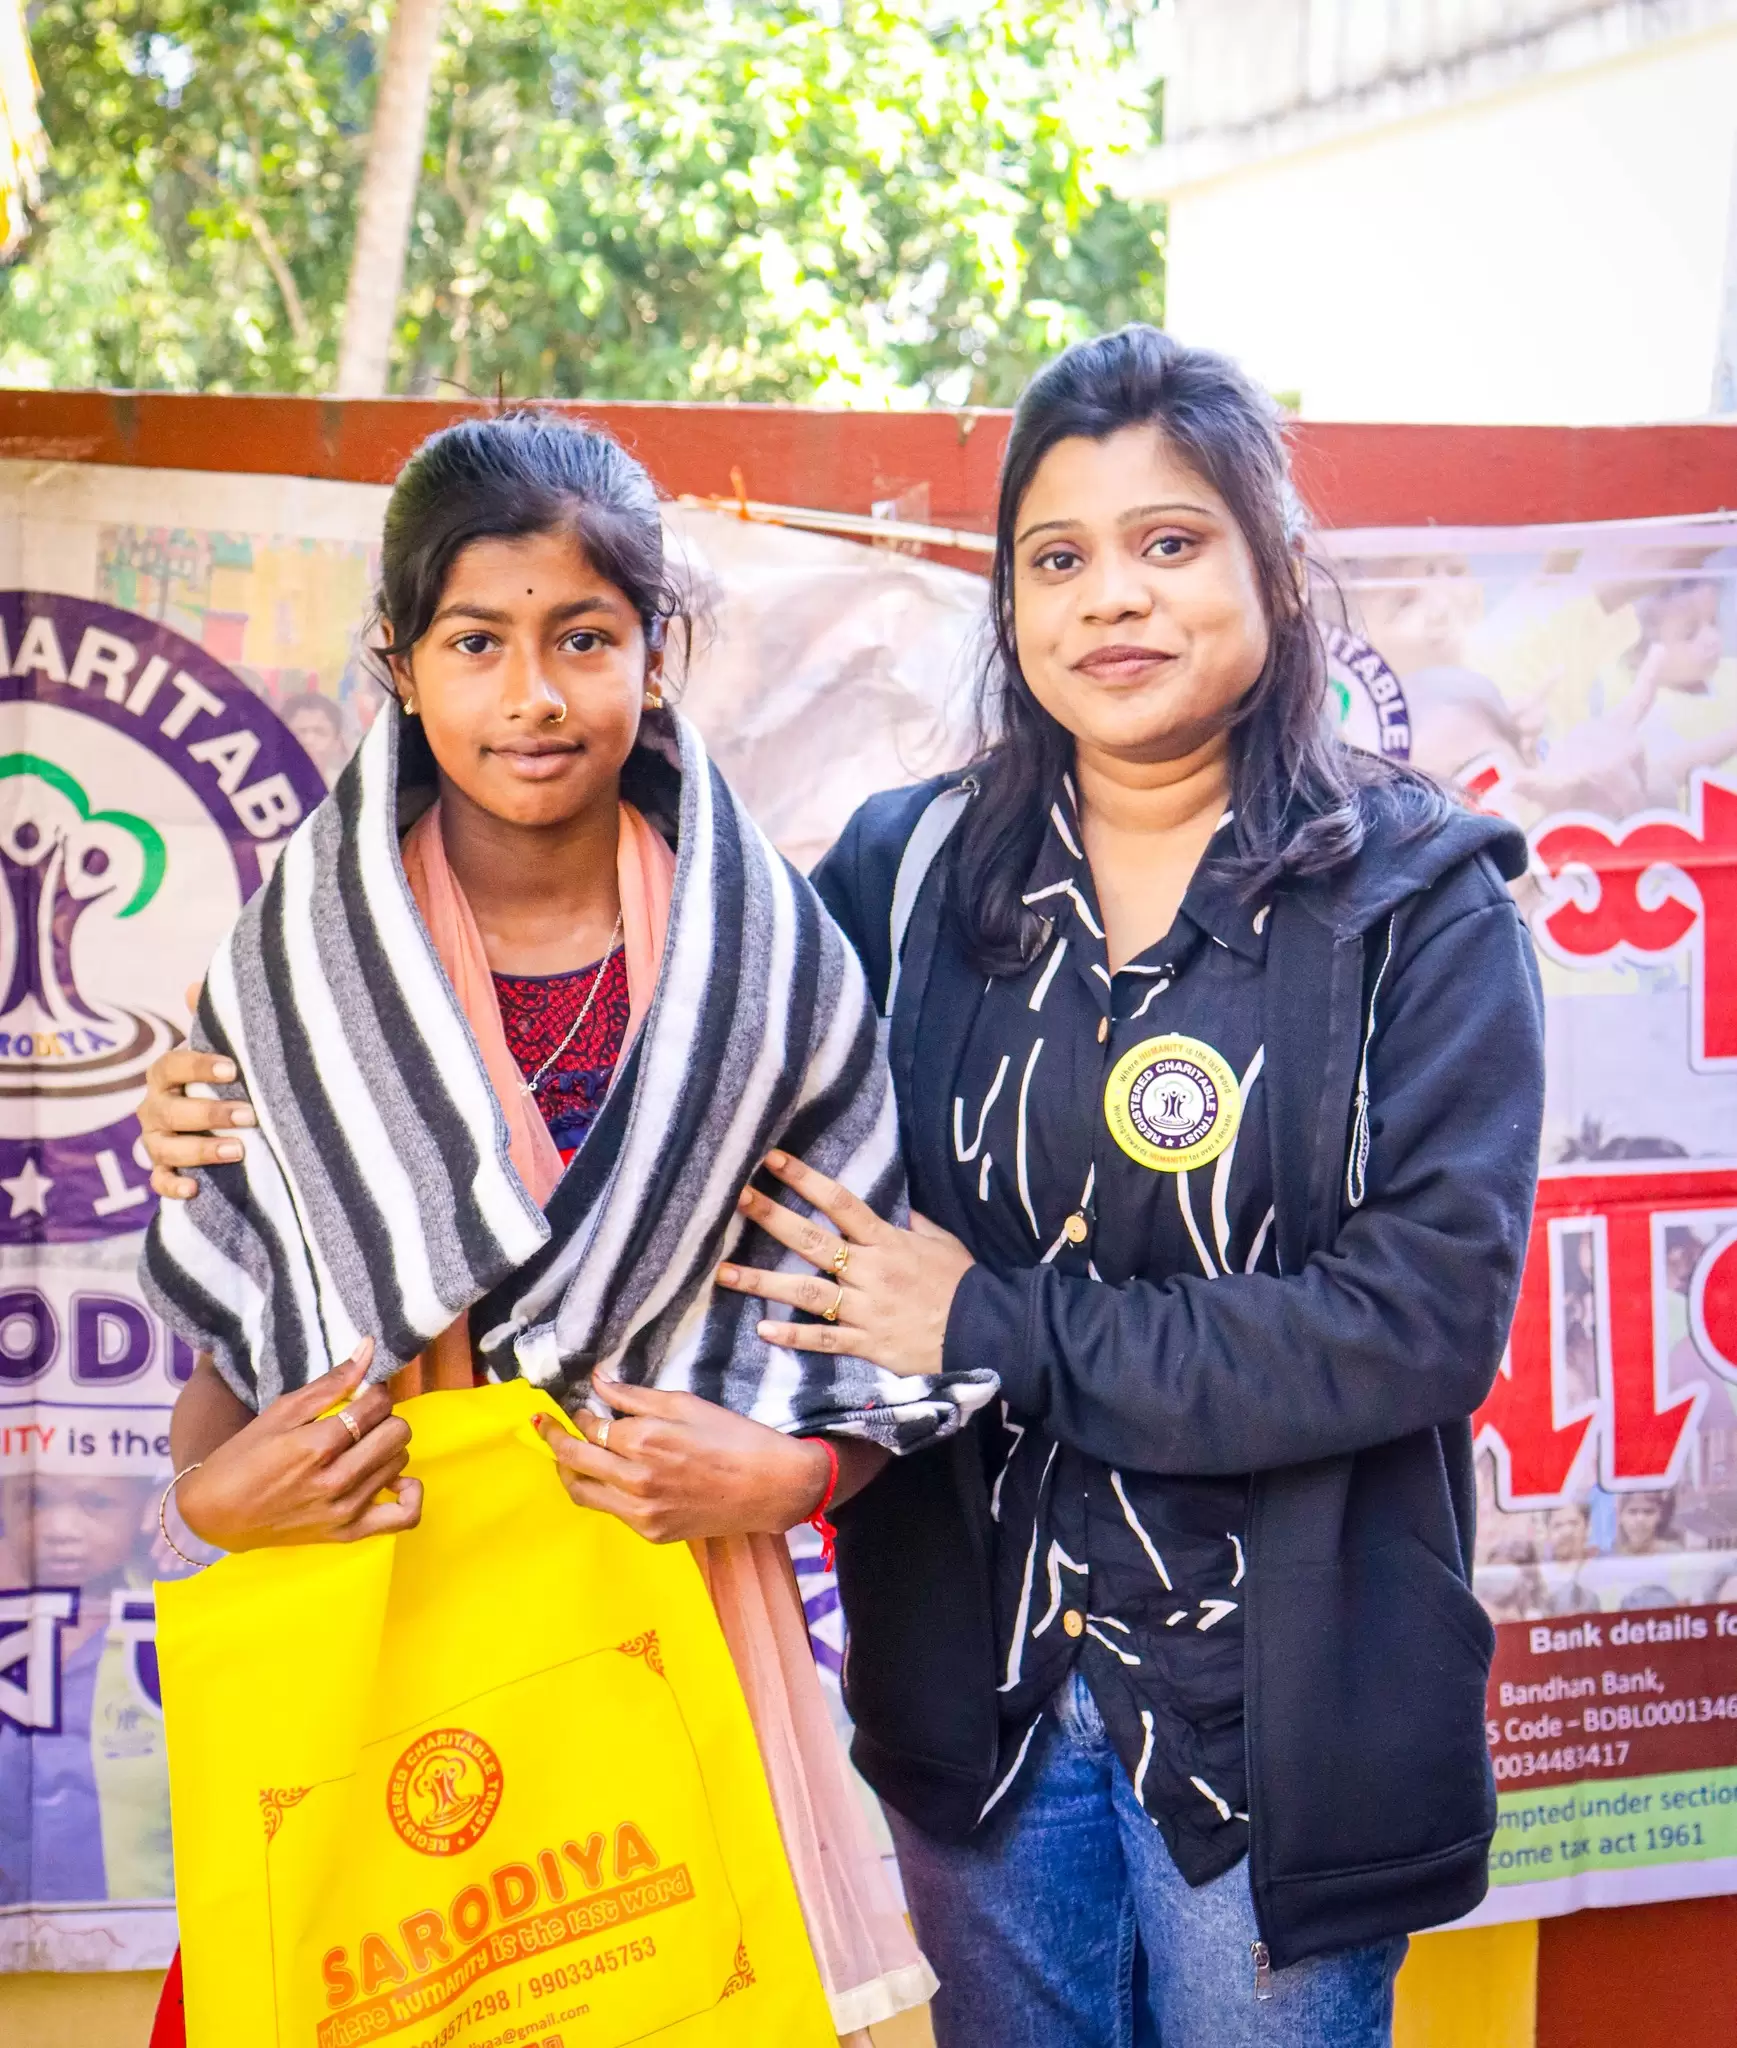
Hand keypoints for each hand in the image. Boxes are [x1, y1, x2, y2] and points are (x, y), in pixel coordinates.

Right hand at [140, 983, 257, 1199]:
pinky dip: (174, 1186)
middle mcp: (155, 1108)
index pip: (171, 1066)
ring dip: (200, 1150)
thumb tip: (195, 983)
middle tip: (250, 1114)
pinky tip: (195, 1189)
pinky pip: (160, 1182)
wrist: (220, 1121)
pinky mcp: (164, 1171)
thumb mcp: (221, 1049)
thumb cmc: (222, 1079)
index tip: (233, 1069)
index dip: (198, 1066)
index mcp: (166, 1075)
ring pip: (166, 1148)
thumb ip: (210, 1021)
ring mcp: (156, 1141)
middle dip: (209, 1114)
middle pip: (171, 1111)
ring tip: (239, 1150)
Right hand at [175, 1340, 422, 1549]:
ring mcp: (345, 1511)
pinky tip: (393, 1479)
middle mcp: (336, 1481)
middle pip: (397, 1432)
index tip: (360, 1396)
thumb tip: (368, 1348)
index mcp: (316, 1446)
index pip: (377, 1406)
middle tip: (361, 1421)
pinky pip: (405, 1516)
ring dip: (386, 1448)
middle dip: (383, 1418)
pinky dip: (409, 1494)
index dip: (374, 1393)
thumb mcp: (280, 1412)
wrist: (217, 1514)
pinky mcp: (349, 1534)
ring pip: (400, 1462)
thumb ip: (330, 1383)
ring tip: (362, 1447)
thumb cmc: (243, 1457)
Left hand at [534, 1374, 833, 1544]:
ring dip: (568, 1472)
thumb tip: (598, 1380)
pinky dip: (600, 1492)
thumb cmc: (733, 1437)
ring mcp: (641, 1511)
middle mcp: (635, 1479)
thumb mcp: (684, 1404)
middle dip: (554, 1441)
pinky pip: (611, 1511)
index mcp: (643, 1440)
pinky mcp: (651, 1532)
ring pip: (583, 1493)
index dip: (579, 1415)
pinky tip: (606, 1477)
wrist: (770, 1486)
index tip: (578, 1407)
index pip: (590, 1427)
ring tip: (564, 1456)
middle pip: (574, 1461)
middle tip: (544, 1427)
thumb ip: (634, 1396)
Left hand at [712, 1150, 973, 1378]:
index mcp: (888, 1241)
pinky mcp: (868, 1344)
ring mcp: (866, 1309)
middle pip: (812, 1241)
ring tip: (724, 1273)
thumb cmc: (965, 1283)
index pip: (840, 1202)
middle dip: (773, 1218)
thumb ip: (915, 1223)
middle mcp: (870, 1271)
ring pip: (806, 1292)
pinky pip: (825, 1339)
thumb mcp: (943, 1242)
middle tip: (738, 1200)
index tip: (774, 1160)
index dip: (805, 1179)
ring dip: (762, 1283)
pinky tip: (762, 1330)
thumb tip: (899, 1206)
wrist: (986, 1332)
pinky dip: (794, 1336)